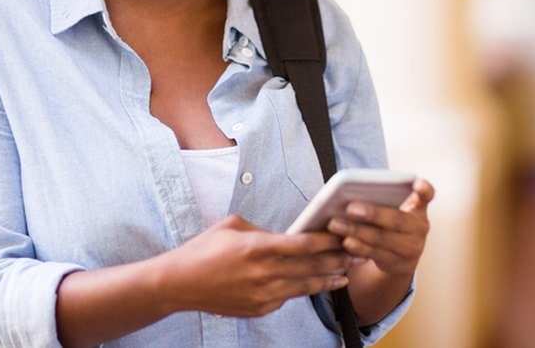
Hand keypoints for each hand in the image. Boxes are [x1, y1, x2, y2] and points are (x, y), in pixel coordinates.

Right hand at [161, 215, 353, 317]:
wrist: (179, 284)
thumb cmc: (204, 249)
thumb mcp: (233, 226)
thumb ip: (263, 230)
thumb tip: (285, 235)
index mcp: (257, 247)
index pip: (303, 244)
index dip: (327, 239)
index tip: (342, 233)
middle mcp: (263, 273)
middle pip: (311, 266)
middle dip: (336, 259)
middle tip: (355, 252)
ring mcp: (262, 294)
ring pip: (304, 287)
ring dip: (327, 279)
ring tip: (345, 274)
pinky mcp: (259, 308)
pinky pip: (287, 298)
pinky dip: (302, 290)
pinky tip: (316, 284)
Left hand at [326, 178, 432, 277]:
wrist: (401, 257)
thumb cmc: (391, 222)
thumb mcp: (395, 209)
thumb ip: (382, 199)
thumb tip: (349, 189)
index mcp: (418, 207)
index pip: (427, 195)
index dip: (424, 189)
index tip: (417, 182)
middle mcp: (419, 227)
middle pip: (397, 220)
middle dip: (373, 214)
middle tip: (350, 208)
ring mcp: (411, 248)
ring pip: (382, 239)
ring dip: (357, 231)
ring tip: (336, 224)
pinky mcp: (398, 264)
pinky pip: (376, 255)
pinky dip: (358, 248)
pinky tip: (345, 242)